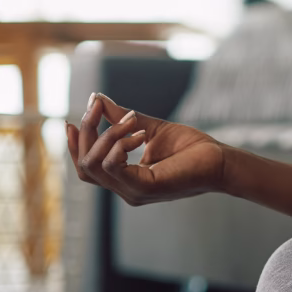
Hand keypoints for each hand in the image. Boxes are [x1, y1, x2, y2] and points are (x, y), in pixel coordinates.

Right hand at [65, 92, 226, 205]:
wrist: (221, 160)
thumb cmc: (192, 147)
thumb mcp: (150, 128)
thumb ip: (122, 119)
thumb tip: (97, 98)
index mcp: (125, 179)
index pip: (87, 168)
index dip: (74, 146)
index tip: (70, 121)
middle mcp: (125, 190)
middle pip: (85, 166)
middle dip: (85, 134)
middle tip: (96, 108)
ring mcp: (133, 192)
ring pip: (94, 166)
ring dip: (105, 135)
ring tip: (130, 120)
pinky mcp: (145, 188)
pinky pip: (113, 168)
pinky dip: (118, 145)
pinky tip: (136, 133)